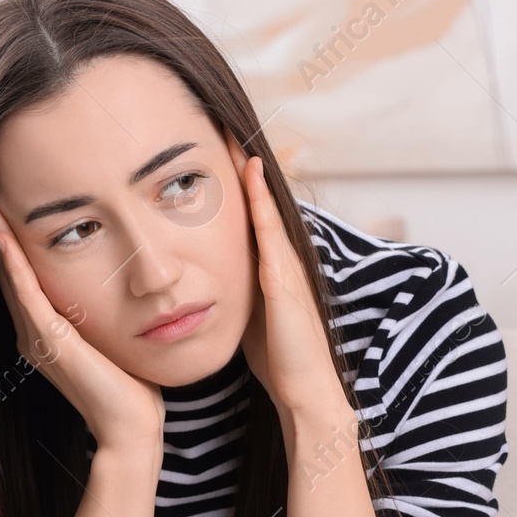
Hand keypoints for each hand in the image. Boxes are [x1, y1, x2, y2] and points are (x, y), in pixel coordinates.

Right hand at [0, 197, 164, 453]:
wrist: (129, 427)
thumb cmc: (130, 390)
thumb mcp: (112, 339)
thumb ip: (105, 315)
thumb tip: (125, 289)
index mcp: (45, 335)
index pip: (22, 280)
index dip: (11, 246)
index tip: (6, 212)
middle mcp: (33, 334)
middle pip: (8, 274)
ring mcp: (37, 337)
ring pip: (10, 277)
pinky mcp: (49, 340)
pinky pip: (25, 292)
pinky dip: (12, 262)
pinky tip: (3, 236)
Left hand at [225, 140, 349, 420]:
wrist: (306, 394)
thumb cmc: (278, 361)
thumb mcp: (252, 316)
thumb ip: (239, 294)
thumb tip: (210, 283)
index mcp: (270, 269)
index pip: (250, 217)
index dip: (235, 185)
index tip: (213, 151)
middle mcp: (282, 260)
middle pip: (260, 202)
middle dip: (242, 164)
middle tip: (222, 123)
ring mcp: (286, 267)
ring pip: (265, 206)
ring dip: (249, 170)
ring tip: (232, 133)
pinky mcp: (283, 280)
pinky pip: (268, 230)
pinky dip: (258, 199)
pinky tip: (248, 171)